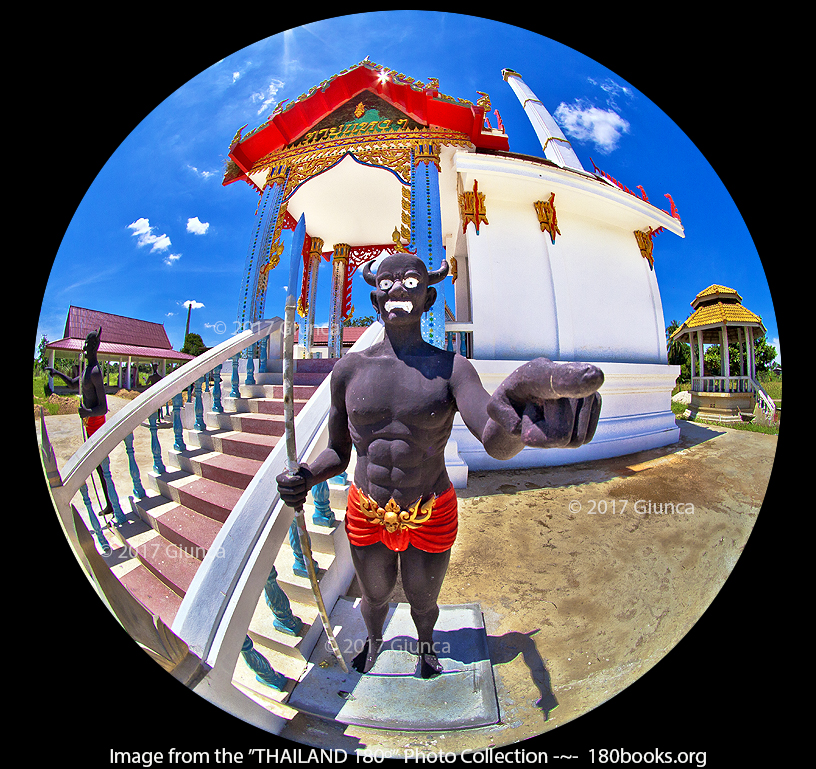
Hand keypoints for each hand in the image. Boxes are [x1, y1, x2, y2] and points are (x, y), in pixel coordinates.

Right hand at [276, 464, 313, 508]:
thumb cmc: (302, 474)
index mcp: (280, 479)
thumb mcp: (301, 468)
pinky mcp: (287, 502)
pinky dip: (301, 501)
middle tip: (305, 485)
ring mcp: (282, 496)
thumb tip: (303, 465)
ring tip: (305, 491)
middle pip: (294, 491)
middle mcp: (279, 488)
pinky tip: (303, 497)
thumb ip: (301, 466)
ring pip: (295, 498)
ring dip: (302, 495)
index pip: (291, 482)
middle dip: (302, 488)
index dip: (299, 481)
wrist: (304, 481)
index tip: (303, 479)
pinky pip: (294, 505)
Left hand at [487, 358, 602, 448]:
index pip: (559, 378)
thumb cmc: (508, 403)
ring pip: (571, 439)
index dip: (575, 380)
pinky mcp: (595, 402)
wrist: (524, 399)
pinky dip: (564, 437)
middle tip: (530, 414)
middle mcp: (567, 374)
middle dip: (539, 435)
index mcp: (537, 373)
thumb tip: (539, 434)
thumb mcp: (494, 408)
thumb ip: (506, 419)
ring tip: (543, 414)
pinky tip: (556, 418)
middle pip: (559, 433)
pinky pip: (581, 439)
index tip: (594, 377)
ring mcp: (585, 387)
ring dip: (551, 436)